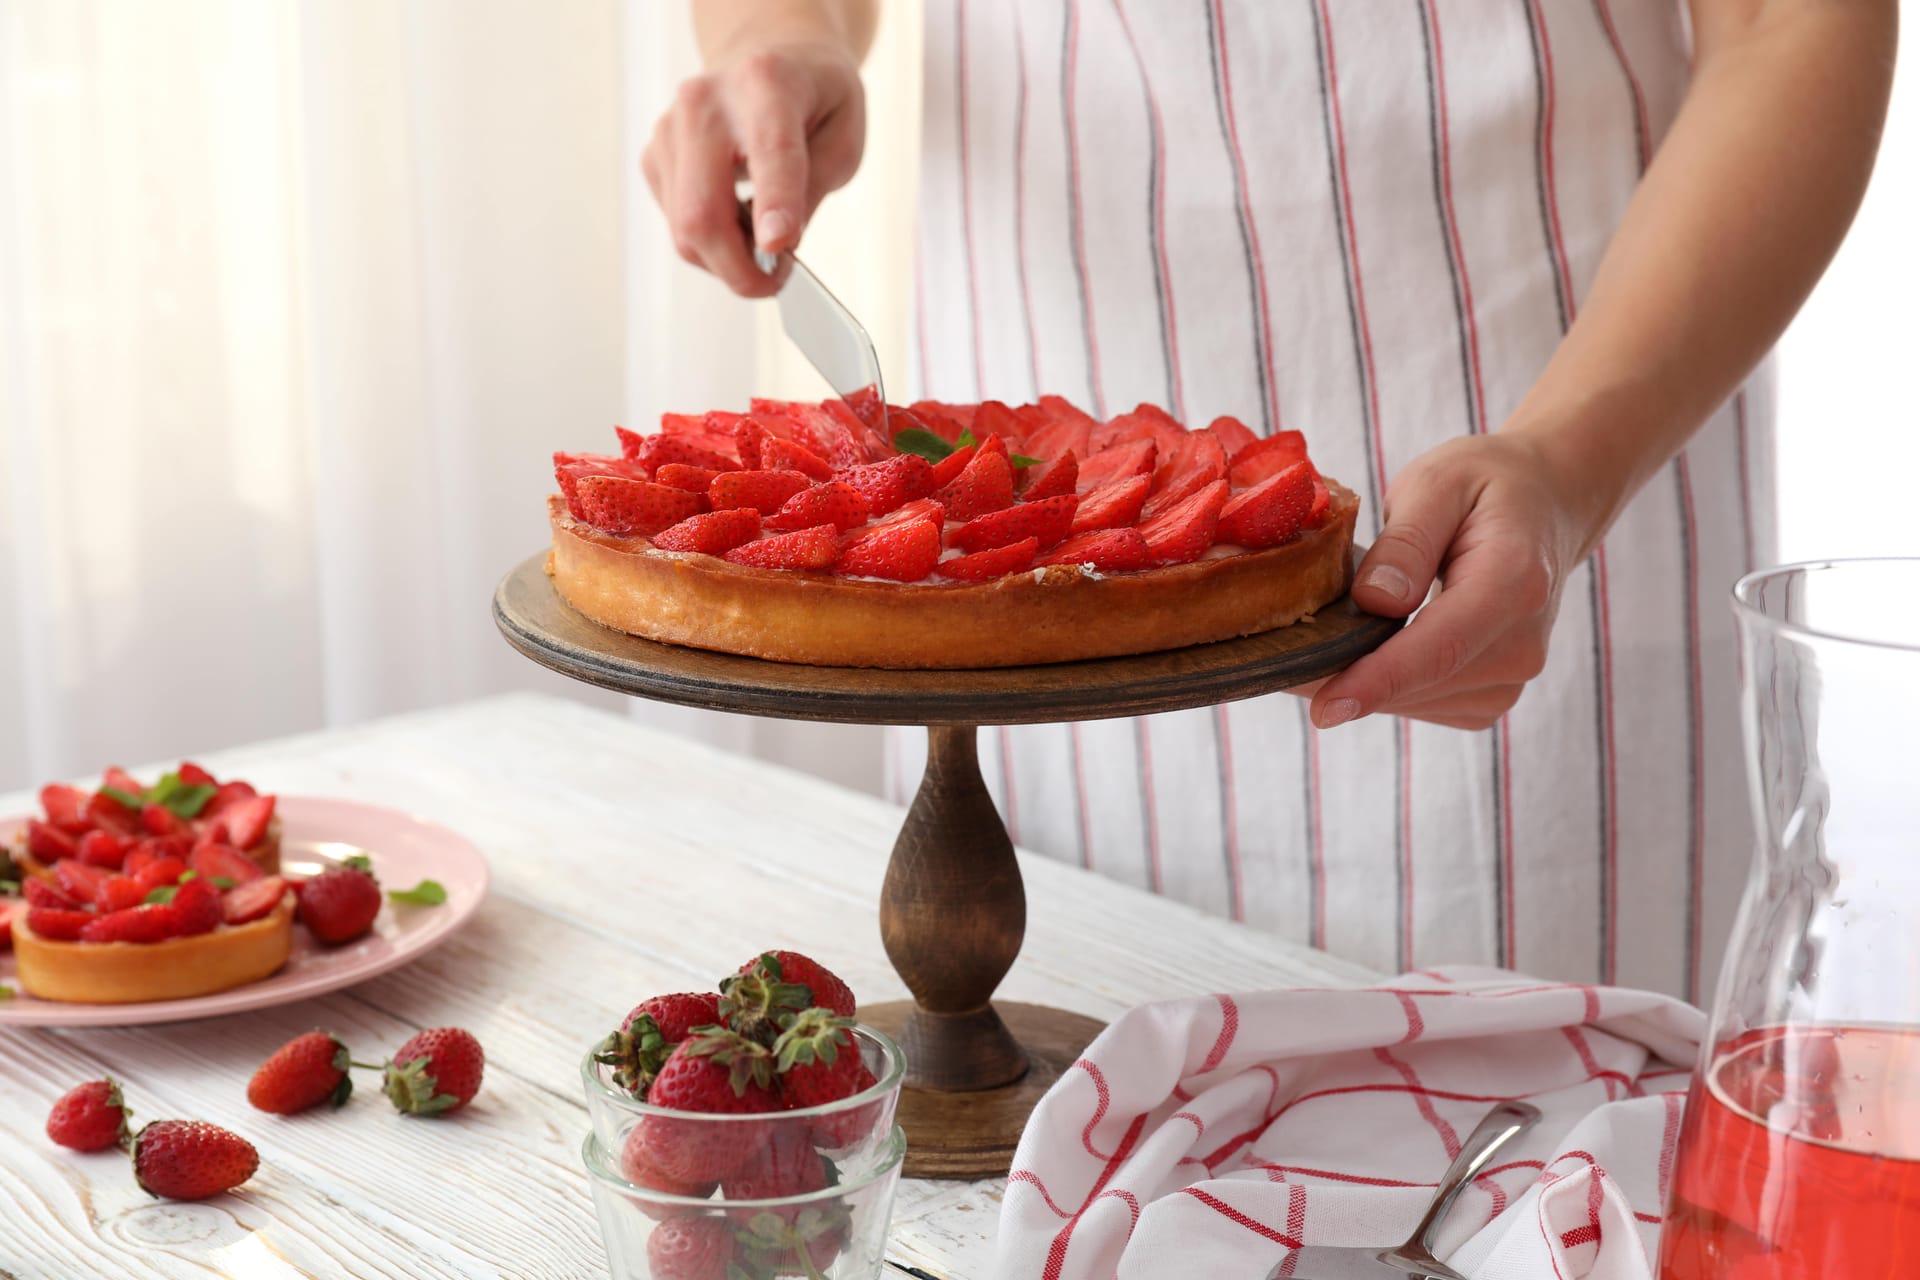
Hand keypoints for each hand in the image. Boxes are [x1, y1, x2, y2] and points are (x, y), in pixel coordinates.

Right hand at [641, 41, 865, 296]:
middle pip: (703, 209)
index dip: (774, 205)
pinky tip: (738, 222)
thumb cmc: (814, 99)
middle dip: (740, 268)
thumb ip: (812, 188)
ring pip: (685, 229)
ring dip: (727, 260)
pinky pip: (677, 225)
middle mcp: (706, 101)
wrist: (770, 55)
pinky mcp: (654, 156)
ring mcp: (670, 128)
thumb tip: (775, 245)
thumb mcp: (843, 137)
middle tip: (776, 282)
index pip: (768, 152)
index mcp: (767, 83)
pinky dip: (710, 243)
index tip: (779, 248)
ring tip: (764, 244)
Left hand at [1308, 433, 1599, 730]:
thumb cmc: (1486, 485)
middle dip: (1345, 678)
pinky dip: (1385, 684)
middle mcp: (1523, 643)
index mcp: (1514, 582)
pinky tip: (1362, 650)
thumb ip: (1408, 541)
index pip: (1440, 647)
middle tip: (1272, 663)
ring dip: (1362, 681)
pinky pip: (1424, 701)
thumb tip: (1374, 601)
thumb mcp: (1439, 481)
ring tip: (1317, 641)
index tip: (1325, 708)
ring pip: (1416, 699)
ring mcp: (1513, 676)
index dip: (1378, 680)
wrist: (1545, 506)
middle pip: (1421, 681)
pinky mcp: (1493, 693)